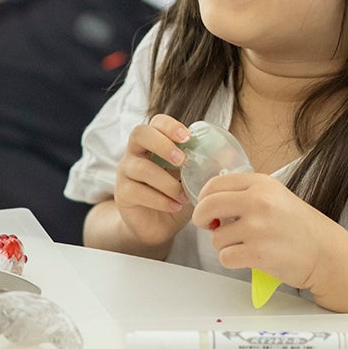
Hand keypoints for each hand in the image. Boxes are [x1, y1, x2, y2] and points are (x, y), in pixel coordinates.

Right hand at [113, 114, 194, 247]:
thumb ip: (199, 165)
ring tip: (183, 195)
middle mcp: (135, 152)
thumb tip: (225, 156)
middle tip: (182, 161)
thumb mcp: (189, 177)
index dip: (170, 126)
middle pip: (140, 134)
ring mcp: (125, 172)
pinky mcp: (122, 194)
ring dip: (167, 182)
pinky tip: (175, 206)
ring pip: (141, 167)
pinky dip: (160, 200)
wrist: (156, 226)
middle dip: (163, 145)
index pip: (156, 122)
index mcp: (153, 143)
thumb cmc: (174, 195)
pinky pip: (138, 192)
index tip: (188, 137)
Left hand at [191, 173, 337, 289]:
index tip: (206, 207)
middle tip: (208, 225)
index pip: (215, 184)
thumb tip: (210, 203)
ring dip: (223, 244)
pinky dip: (232, 260)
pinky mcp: (258, 253)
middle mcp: (259, 202)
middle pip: (208, 206)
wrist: (325, 251)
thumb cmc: (298, 225)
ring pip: (216, 237)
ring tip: (243, 245)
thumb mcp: (274, 196)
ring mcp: (258, 228)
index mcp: (261, 184)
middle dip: (201, 218)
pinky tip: (247, 257)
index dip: (204, 197)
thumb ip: (244, 195)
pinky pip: (225, 257)